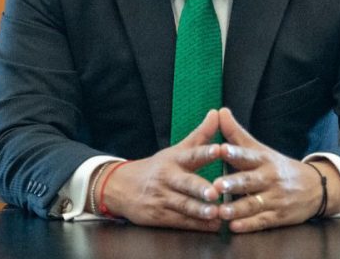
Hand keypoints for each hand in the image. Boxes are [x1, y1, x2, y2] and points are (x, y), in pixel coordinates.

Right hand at [101, 109, 222, 230]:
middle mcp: (167, 178)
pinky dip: (196, 225)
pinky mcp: (158, 216)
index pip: (191, 154)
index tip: (219, 149)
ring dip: (200, 211)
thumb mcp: (176, 150)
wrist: (120, 187)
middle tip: (215, 193)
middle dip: (200, 189)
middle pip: (186, 183)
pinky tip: (211, 226)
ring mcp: (162, 198)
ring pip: (183, 205)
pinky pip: (180, 221)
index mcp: (174, 160)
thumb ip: (200, 135)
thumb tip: (218, 112)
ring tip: (216, 214)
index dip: (205, 151)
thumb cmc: (157, 168)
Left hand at [213, 107, 339, 232]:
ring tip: (220, 211)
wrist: (316, 188)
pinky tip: (235, 227)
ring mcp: (275, 198)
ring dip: (236, 209)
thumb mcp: (260, 149)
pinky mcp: (278, 216)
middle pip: (249, 181)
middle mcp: (269, 178)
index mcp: (263, 160)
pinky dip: (248, 225)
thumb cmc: (278, 167)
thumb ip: (237, 134)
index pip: (248, 155)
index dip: (235, 152)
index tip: (221, 149)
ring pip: (253, 204)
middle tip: (216, 186)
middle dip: (233, 184)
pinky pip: (262, 221)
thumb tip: (220, 111)